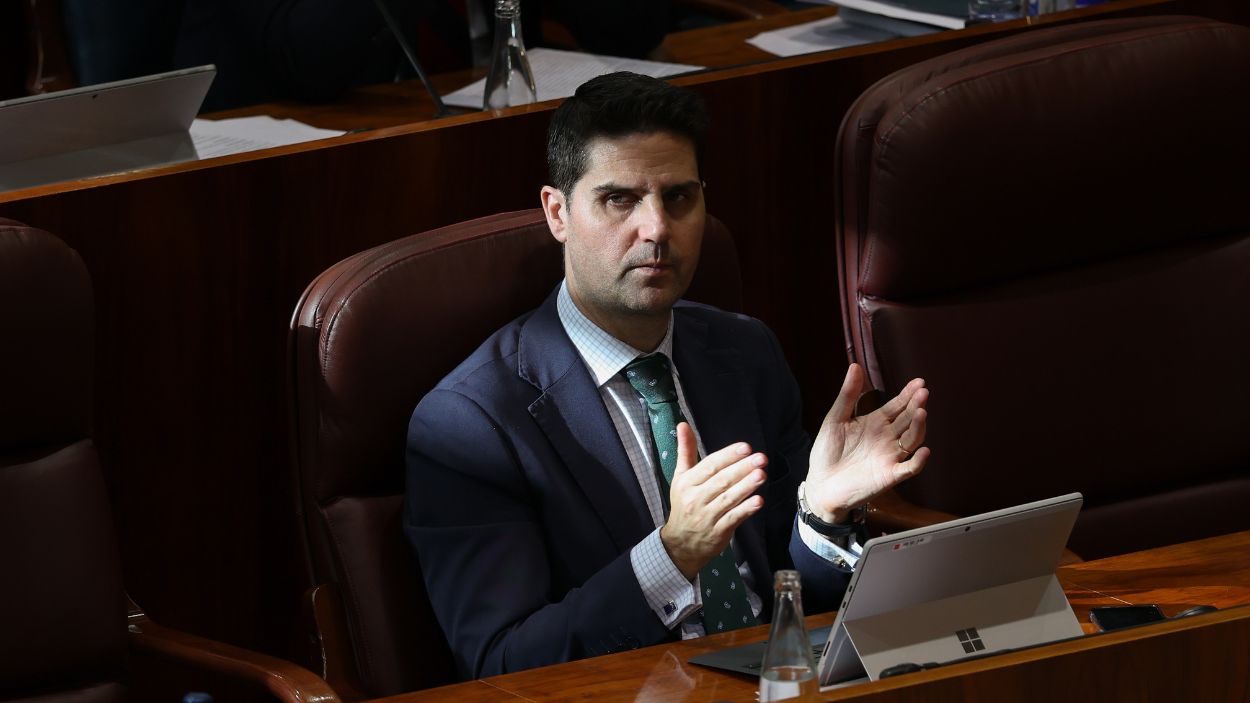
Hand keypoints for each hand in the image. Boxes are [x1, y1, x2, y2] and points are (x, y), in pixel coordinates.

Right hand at [660, 423, 766, 580]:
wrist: (680, 543)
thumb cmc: (684, 505)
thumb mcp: (681, 477)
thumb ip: (686, 451)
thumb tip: (683, 424)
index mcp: (687, 483)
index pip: (709, 466)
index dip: (728, 456)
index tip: (745, 447)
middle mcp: (695, 498)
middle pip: (721, 481)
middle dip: (742, 469)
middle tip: (760, 458)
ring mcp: (707, 516)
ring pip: (728, 499)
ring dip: (746, 486)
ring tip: (762, 475)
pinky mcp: (718, 532)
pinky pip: (733, 519)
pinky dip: (745, 510)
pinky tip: (758, 501)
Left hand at [804, 364, 928, 522]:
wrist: (819, 483)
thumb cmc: (827, 452)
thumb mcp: (835, 419)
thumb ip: (847, 395)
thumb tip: (855, 366)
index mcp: (876, 423)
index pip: (897, 406)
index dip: (908, 395)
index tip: (918, 382)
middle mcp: (887, 438)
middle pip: (907, 420)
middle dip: (916, 406)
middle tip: (923, 392)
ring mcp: (890, 457)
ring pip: (912, 440)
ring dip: (918, 427)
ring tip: (921, 412)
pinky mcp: (889, 476)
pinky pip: (909, 468)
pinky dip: (918, 462)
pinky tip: (924, 451)